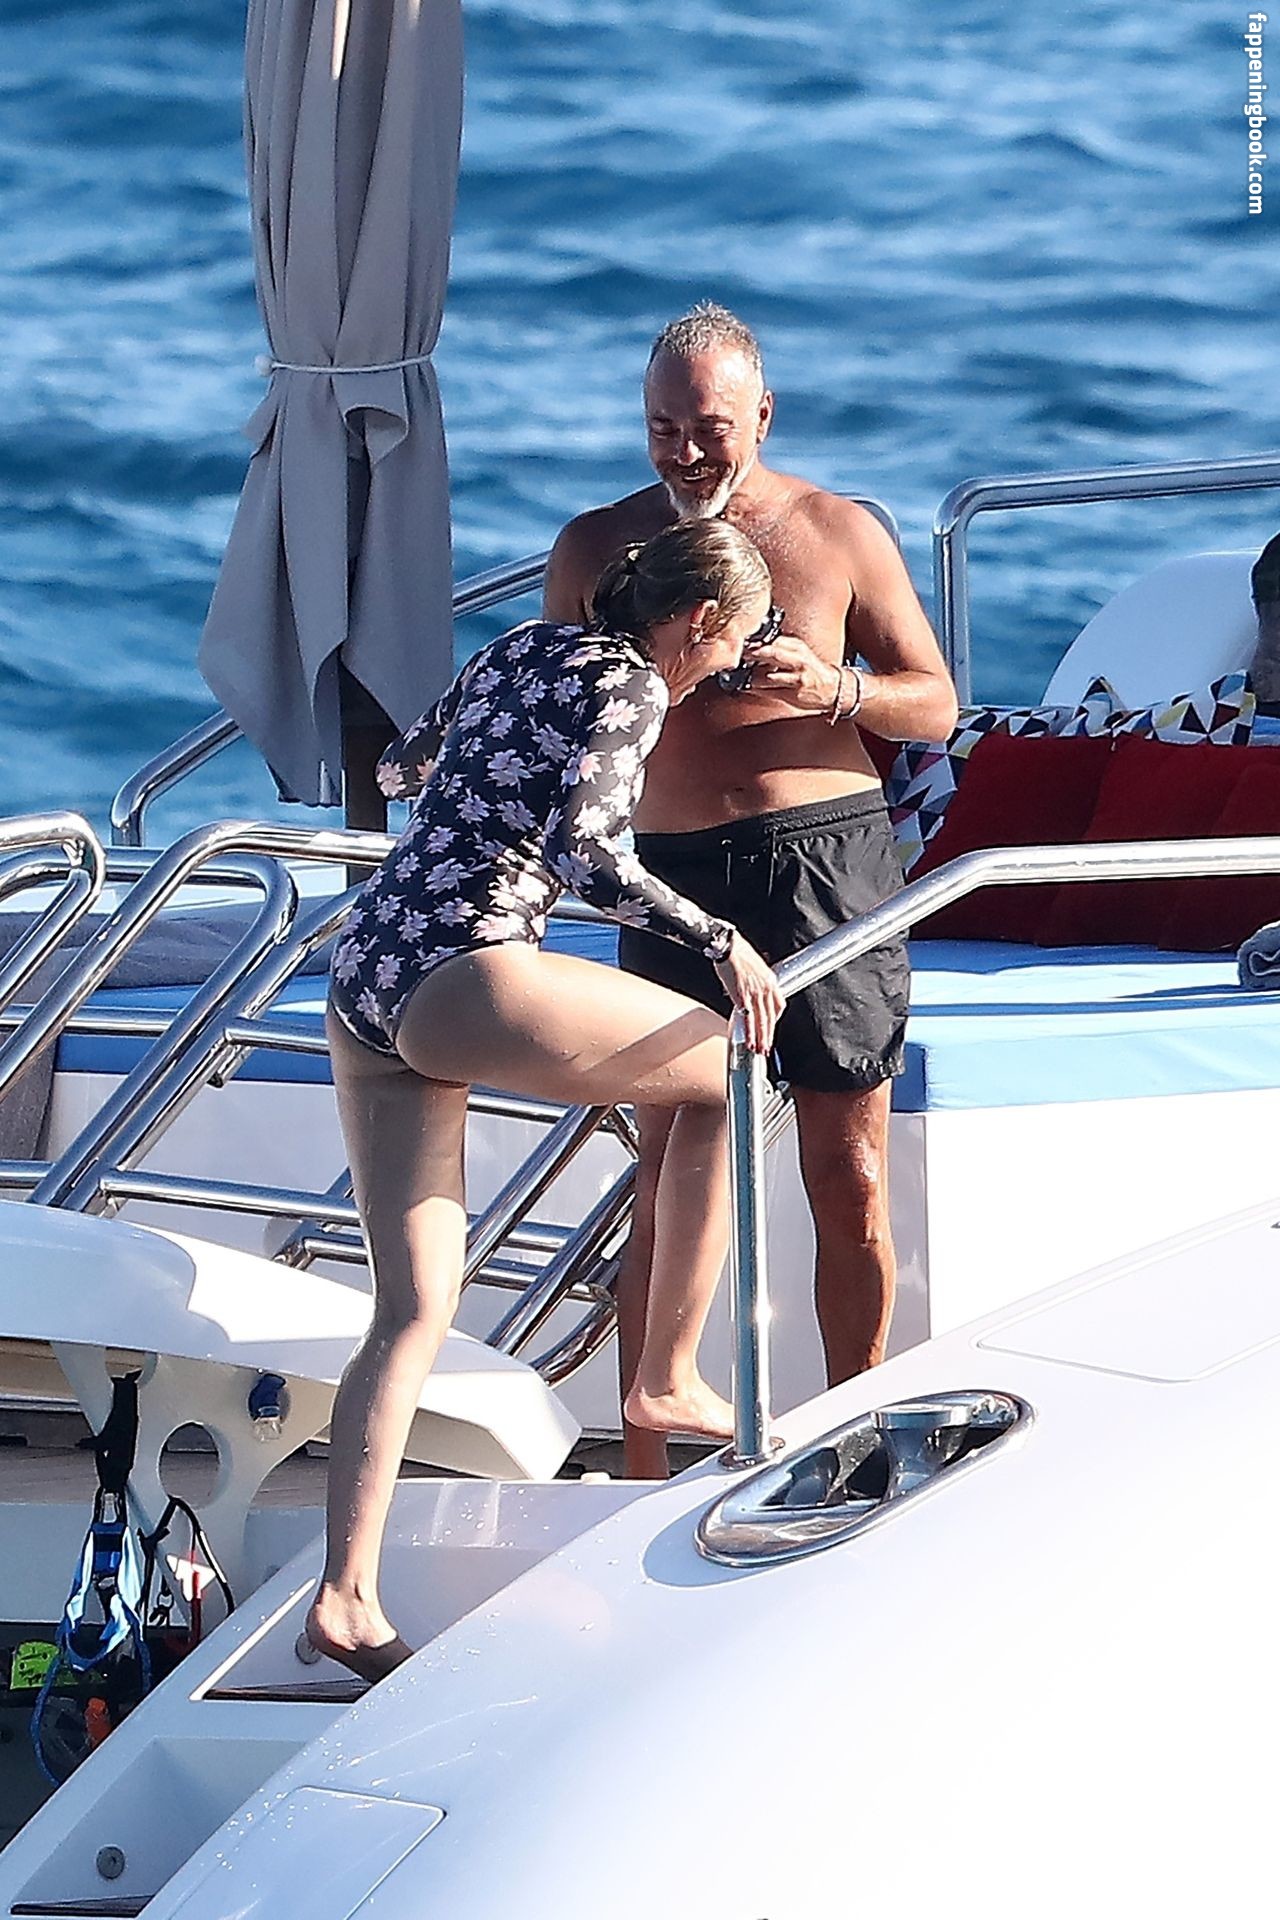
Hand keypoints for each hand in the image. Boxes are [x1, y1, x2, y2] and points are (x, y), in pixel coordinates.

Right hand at [714, 933, 786, 1053]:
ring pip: (761, 1021)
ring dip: (761, 1037)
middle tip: (767, 1048)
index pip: (779, 1005)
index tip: (771, 1027)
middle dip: (769, 1034)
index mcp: (770, 981)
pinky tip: (749, 1040)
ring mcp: (755, 993)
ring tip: (760, 1049)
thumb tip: (753, 990)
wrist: (729, 946)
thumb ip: (757, 981)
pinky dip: (749, 1032)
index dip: (775, 1019)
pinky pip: (748, 1018)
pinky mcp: (742, 996)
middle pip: (771, 1017)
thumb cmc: (738, 952)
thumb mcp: (755, 966)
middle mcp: (766, 988)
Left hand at [741, 633, 841, 712]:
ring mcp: (797, 678)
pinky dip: (758, 690)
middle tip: (741, 657)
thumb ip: (781, 647)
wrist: (833, 688)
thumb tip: (756, 646)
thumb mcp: (800, 652)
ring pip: (768, 676)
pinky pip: (770, 691)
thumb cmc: (813, 670)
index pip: (774, 641)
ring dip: (753, 677)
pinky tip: (751, 687)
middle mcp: (798, 660)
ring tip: (745, 676)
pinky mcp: (794, 693)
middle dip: (754, 655)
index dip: (756, 643)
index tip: (743, 645)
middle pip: (772, 654)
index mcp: (798, 647)